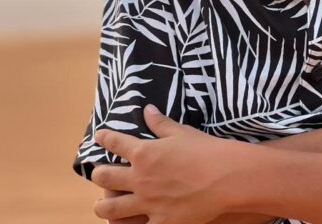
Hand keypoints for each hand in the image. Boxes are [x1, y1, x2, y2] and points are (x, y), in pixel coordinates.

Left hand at [91, 104, 247, 223]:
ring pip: (112, 207)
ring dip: (102, 205)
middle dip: (98, 174)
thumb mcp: (181, 132)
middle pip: (105, 177)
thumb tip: (147, 109)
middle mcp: (140, 178)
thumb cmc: (203, 150)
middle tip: (97, 173)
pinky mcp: (160, 222)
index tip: (99, 137)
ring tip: (100, 205)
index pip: (116, 143)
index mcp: (144, 153)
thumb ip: (160, 123)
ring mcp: (147, 202)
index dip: (105, 138)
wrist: (223, 177)